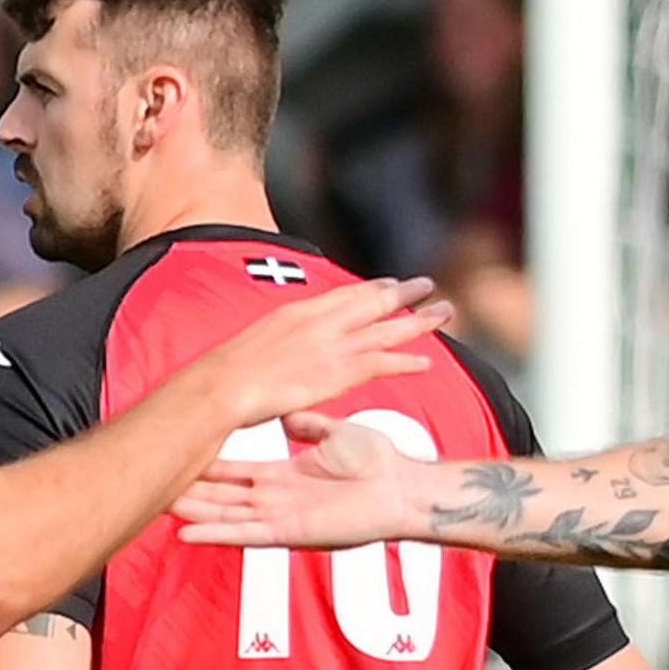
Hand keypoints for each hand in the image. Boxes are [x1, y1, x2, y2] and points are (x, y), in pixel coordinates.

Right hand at [173, 410, 425, 550]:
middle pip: (219, 495)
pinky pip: (246, 534)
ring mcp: (280, 517)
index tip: (176, 456)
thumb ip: (307, 425)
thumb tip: (287, 412)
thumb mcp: (334, 434)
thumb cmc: (377, 464)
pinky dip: (216, 534)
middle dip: (185, 490)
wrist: (402, 487)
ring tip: (154, 507)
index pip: (233, 471)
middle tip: (150, 483)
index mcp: (284, 476)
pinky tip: (187, 534)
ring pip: (224, 514)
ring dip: (191, 513)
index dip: (203, 465)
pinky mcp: (289, 533)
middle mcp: (276, 499)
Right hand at [190, 277, 446, 428]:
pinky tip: (426, 361)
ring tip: (445, 313)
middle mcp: (320, 321)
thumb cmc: (227, 374)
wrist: (222, 386)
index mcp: (298, 312)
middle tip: (427, 284)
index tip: (390, 283)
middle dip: (403, 293)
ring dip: (419, 320)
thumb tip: (280, 354)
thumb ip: (276, 344)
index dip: (371, 288)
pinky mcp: (339, 372)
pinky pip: (383, 363)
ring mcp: (332, 345)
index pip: (344, 294)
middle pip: (372, 301)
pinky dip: (406, 361)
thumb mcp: (253, 345)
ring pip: (387, 328)